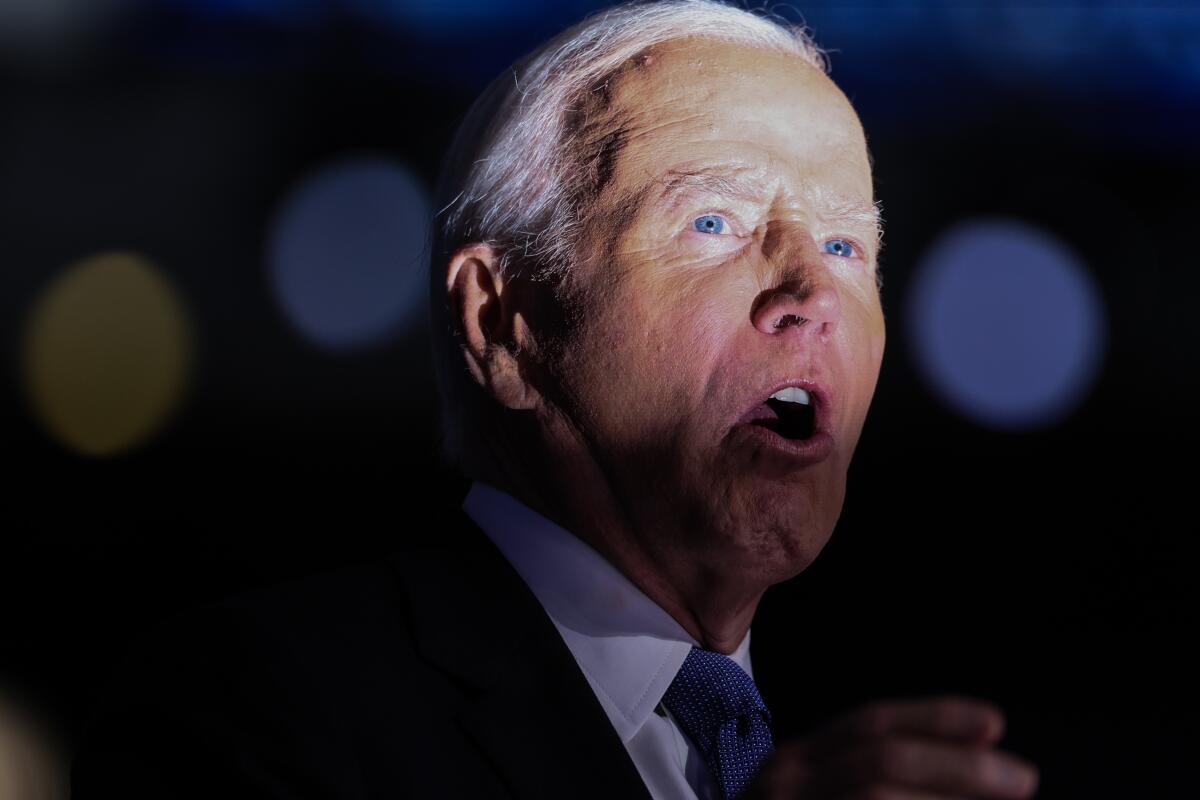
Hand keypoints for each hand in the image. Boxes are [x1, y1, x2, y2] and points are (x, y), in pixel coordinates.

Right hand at [747, 695, 1038, 799]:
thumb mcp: (816, 795)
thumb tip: (974, 761)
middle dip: (958, 767)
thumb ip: (867, 778)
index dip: (935, 718)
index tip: (995, 723)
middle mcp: (785, 781)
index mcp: (797, 760)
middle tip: (1023, 778)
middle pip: (880, 759)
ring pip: (874, 796)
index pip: (870, 725)